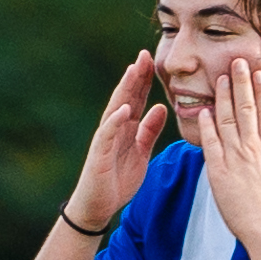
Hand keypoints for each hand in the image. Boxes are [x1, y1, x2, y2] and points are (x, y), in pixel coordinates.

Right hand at [64, 51, 165, 232]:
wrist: (98, 205)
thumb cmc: (117, 179)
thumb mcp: (141, 151)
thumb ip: (150, 130)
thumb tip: (162, 107)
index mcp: (126, 127)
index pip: (137, 98)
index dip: (145, 79)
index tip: (155, 60)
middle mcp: (114, 128)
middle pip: (126, 97)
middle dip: (135, 76)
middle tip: (145, 54)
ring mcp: (105, 139)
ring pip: (115, 109)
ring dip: (125, 90)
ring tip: (133, 71)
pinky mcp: (99, 154)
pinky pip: (108, 134)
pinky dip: (115, 121)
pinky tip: (123, 109)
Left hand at [202, 56, 260, 243]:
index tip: (259, 73)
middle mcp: (253, 148)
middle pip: (247, 108)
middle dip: (241, 83)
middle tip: (237, 61)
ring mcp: (236, 157)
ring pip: (228, 120)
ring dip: (224, 97)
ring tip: (220, 77)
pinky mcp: (219, 170)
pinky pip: (211, 142)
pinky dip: (207, 125)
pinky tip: (205, 110)